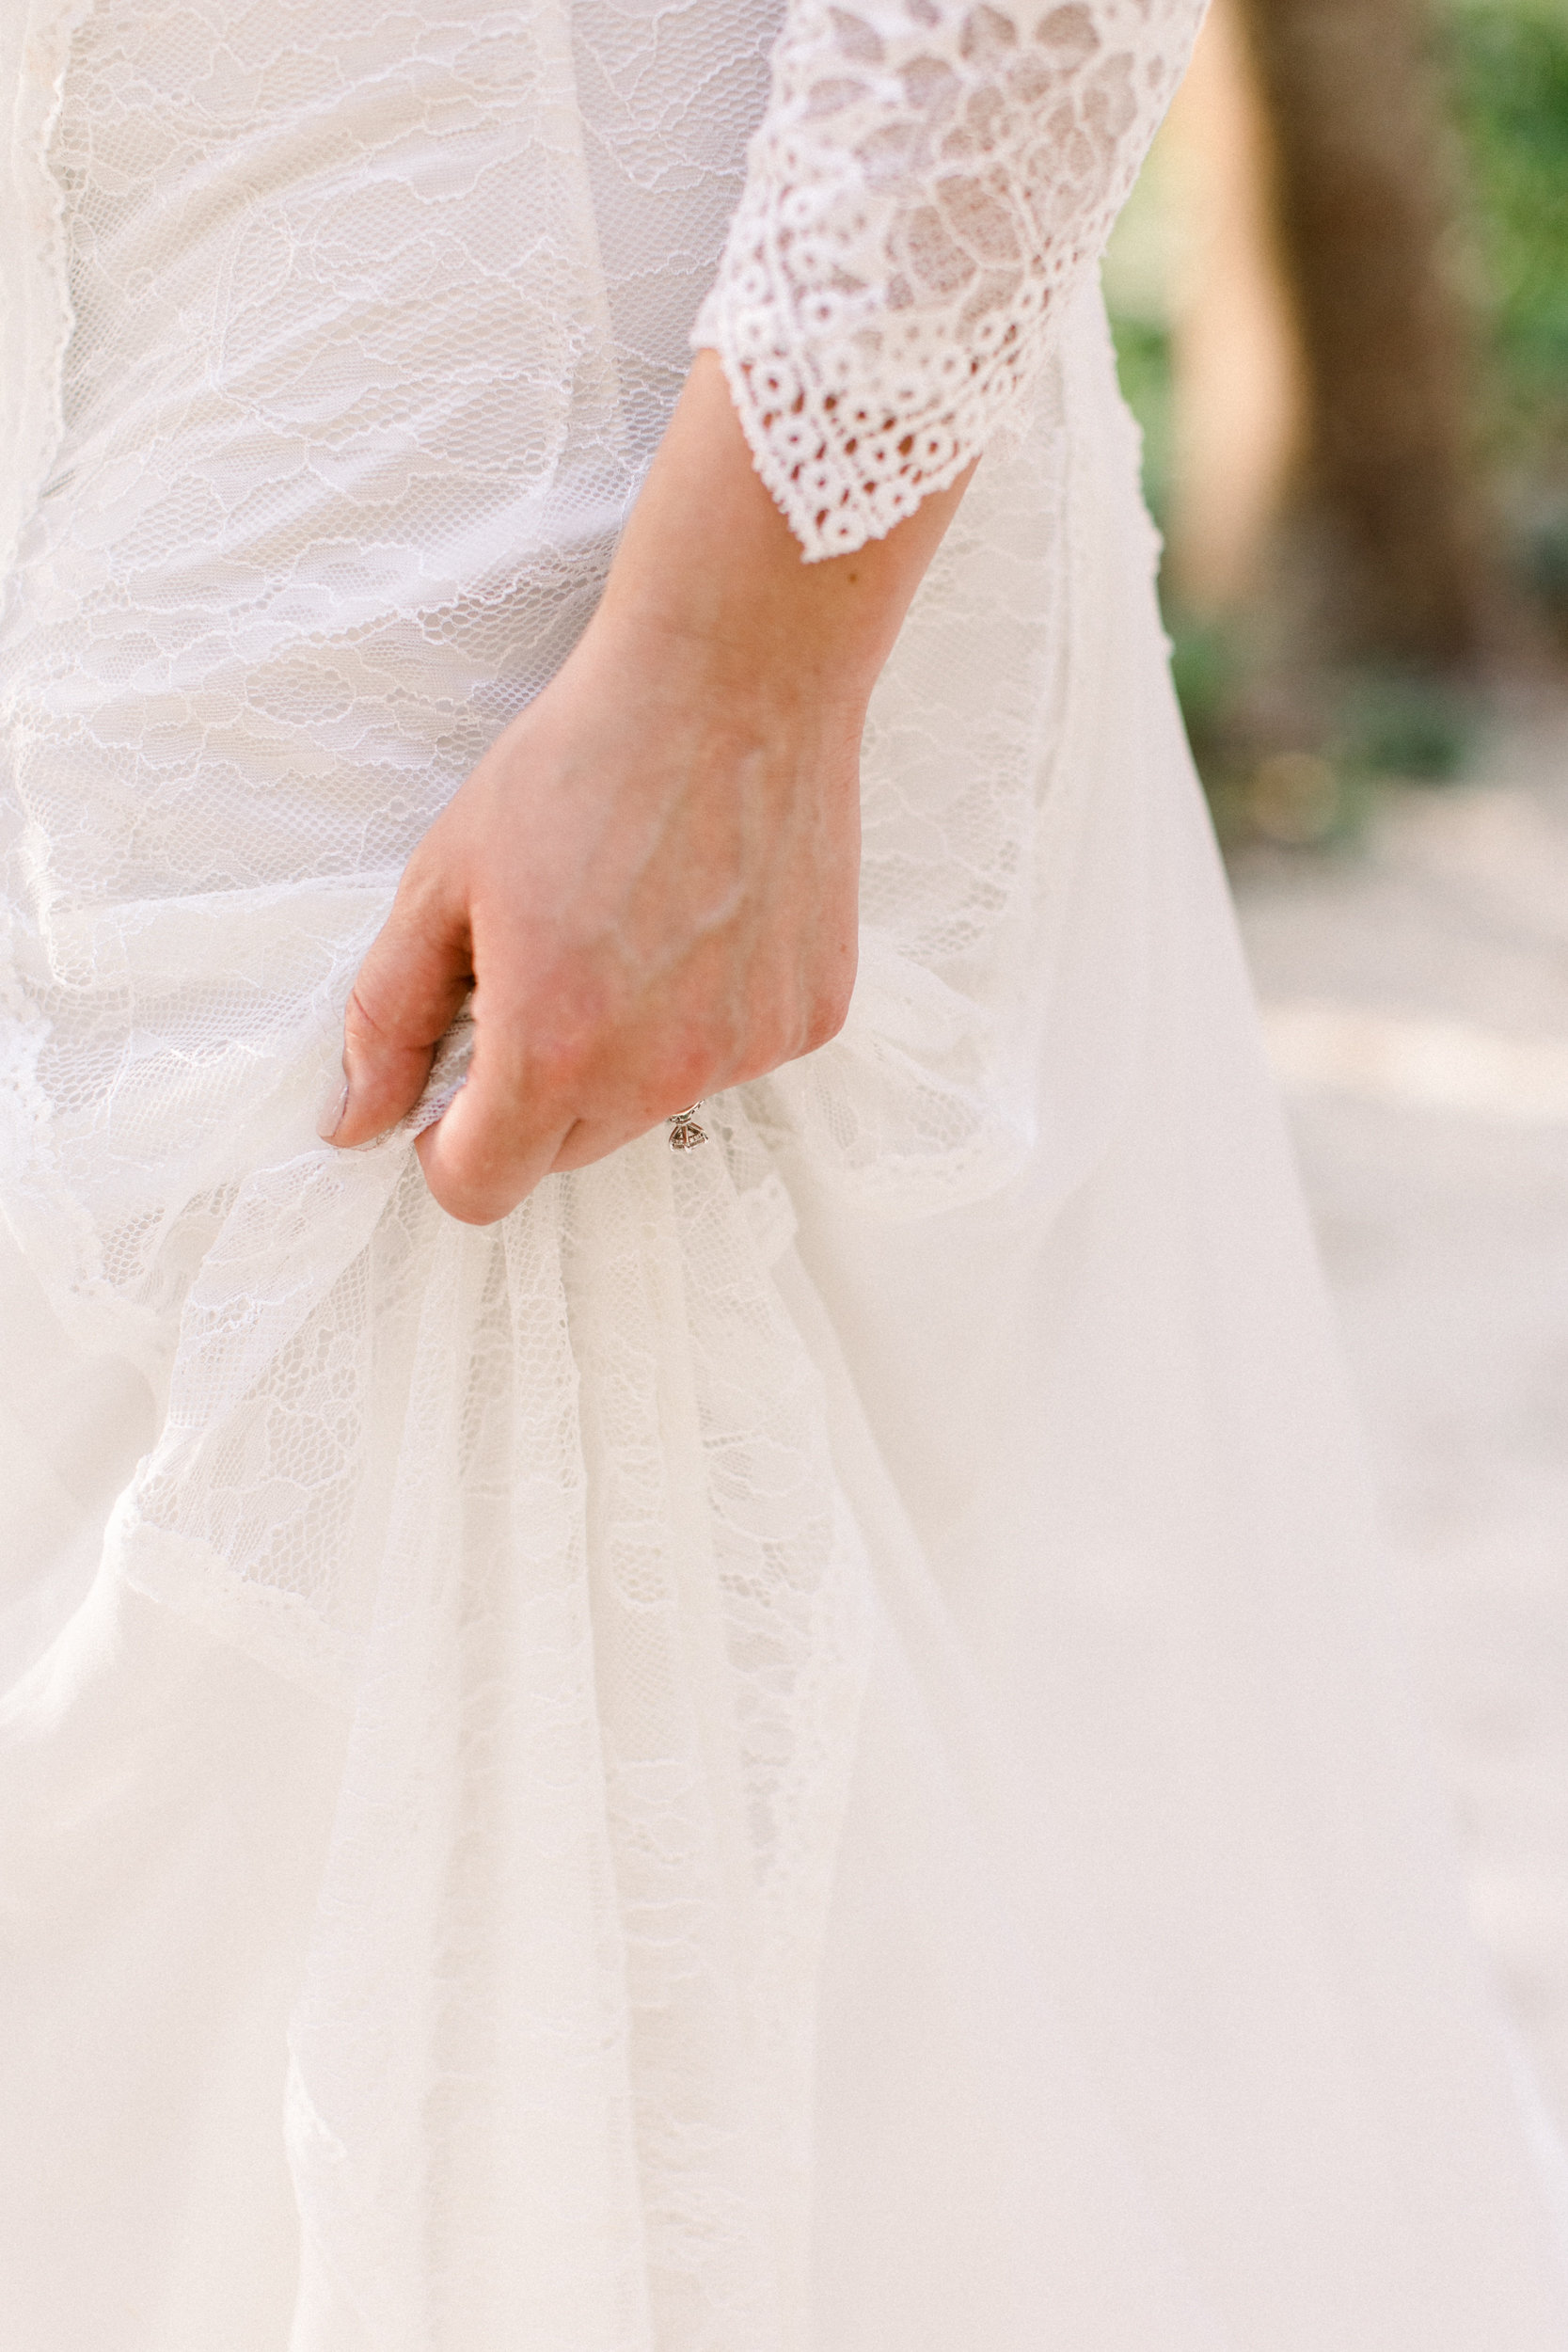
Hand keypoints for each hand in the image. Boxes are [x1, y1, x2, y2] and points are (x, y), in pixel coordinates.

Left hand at [323, 352, 970, 1223]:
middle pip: (565, 1154)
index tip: (456, 1074)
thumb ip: (385, 1016)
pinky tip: (702, 914)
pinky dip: (705, 1013)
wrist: (736, 675)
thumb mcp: (445, 879)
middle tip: (543, 965)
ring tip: (630, 924)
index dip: (447, 1140)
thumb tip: (352, 1124)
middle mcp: (659, 1074)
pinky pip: (730, 1056)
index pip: (480, 1189)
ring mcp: (745, 1052)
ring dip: (625, 1052)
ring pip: (652, 1105)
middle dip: (535, 1090)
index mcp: (551, 1049)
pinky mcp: (809, 1019)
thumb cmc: (582, 759)